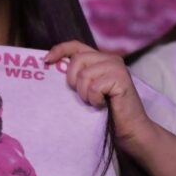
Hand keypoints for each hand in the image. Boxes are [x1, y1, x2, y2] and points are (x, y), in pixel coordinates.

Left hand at [45, 40, 157, 156]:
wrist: (129, 129)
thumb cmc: (106, 112)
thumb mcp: (87, 90)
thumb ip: (77, 77)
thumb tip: (52, 67)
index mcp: (100, 59)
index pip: (76, 46)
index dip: (60, 50)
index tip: (46, 61)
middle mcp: (110, 59)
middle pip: (77, 60)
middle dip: (73, 81)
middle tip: (83, 96)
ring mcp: (117, 67)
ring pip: (84, 75)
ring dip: (85, 94)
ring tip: (95, 102)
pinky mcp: (121, 78)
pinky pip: (94, 87)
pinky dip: (94, 100)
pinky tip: (103, 105)